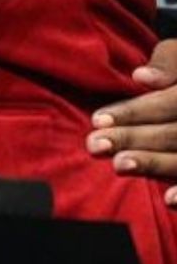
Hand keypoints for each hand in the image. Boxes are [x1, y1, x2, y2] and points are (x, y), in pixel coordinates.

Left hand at [86, 40, 176, 203]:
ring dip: (153, 164)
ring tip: (118, 165)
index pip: (168, 103)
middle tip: (96, 145)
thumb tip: (141, 77)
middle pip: (173, 133)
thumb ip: (168, 64)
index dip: (133, 112)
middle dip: (134, 139)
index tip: (97, 120)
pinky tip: (167, 199)